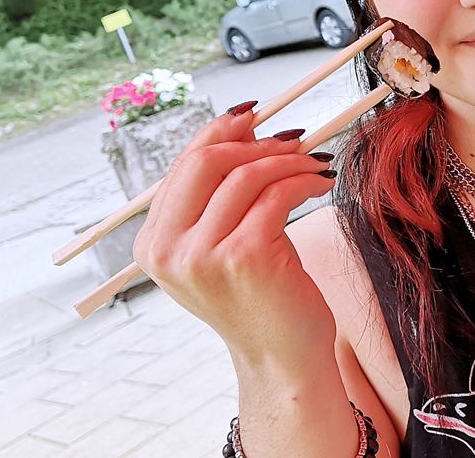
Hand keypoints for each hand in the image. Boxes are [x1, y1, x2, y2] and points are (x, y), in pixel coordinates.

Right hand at [133, 105, 338, 368]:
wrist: (281, 358)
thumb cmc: (259, 298)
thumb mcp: (222, 245)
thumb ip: (217, 195)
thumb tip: (241, 124)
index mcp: (152, 244)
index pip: (183, 164)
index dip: (221, 131)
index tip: (255, 115)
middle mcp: (167, 250)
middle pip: (206, 161)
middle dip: (255, 141)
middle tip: (294, 139)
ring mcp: (202, 254)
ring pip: (246, 174)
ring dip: (289, 159)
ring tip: (315, 163)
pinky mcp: (243, 256)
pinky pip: (277, 193)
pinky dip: (305, 179)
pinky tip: (322, 182)